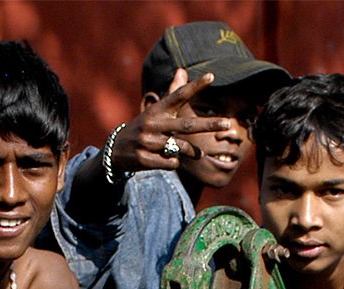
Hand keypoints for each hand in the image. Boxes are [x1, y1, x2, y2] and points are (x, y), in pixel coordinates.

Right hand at [109, 69, 229, 174]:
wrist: (116, 150)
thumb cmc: (144, 127)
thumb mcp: (156, 110)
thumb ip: (172, 93)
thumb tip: (182, 70)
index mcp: (158, 110)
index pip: (178, 95)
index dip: (195, 86)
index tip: (211, 76)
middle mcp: (153, 124)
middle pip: (186, 125)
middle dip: (208, 124)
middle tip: (227, 124)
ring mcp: (148, 142)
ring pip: (180, 148)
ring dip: (192, 152)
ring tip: (198, 154)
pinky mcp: (145, 159)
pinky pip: (172, 163)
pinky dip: (174, 162)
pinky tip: (165, 160)